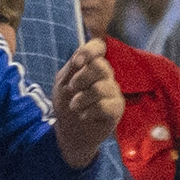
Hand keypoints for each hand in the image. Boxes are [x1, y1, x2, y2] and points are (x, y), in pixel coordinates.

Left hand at [47, 36, 124, 166]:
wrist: (70, 132)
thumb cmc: (66, 104)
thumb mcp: (62, 84)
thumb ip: (72, 68)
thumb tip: (80, 56)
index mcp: (91, 65)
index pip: (99, 46)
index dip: (90, 50)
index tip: (77, 63)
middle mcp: (106, 75)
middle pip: (101, 66)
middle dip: (81, 78)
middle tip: (72, 88)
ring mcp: (113, 91)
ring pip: (101, 88)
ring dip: (81, 99)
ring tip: (74, 106)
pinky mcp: (117, 108)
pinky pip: (105, 106)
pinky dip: (89, 111)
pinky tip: (84, 115)